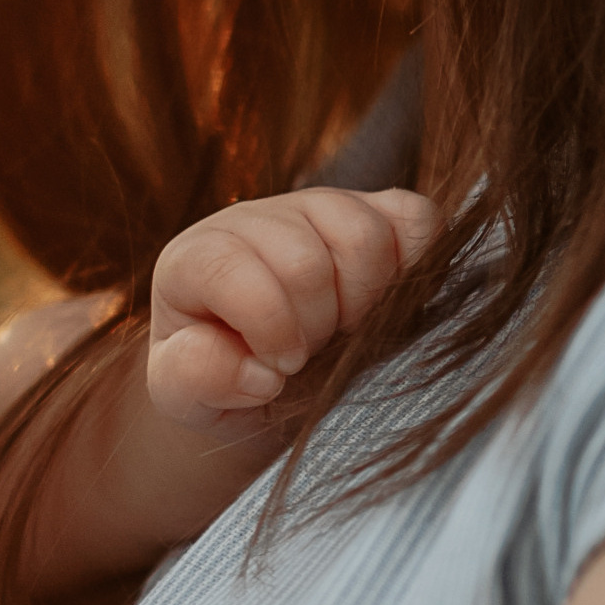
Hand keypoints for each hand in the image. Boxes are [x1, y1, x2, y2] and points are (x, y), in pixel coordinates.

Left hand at [148, 186, 437, 430]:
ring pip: (364, 236)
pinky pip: (415, 218)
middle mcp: (255, 220)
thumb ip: (193, 379)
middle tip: (313, 354)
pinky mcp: (376, 210)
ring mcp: (318, 208)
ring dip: (366, 304)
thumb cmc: (224, 382)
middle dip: (317, 327)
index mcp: (195, 258)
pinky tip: (388, 305)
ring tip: (346, 334)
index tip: (280, 368)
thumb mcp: (187, 396)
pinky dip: (416, 265)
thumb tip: (254, 370)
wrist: (268, 374)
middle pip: (305, 261)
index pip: (232, 269)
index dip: (268, 327)